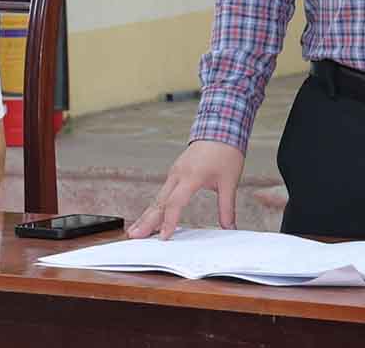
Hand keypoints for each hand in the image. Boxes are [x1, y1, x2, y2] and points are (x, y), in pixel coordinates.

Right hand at [130, 139, 244, 238]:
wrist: (221, 128)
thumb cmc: (226, 151)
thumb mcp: (230, 181)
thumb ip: (227, 207)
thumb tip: (230, 227)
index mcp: (192, 176)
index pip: (175, 202)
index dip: (169, 221)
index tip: (164, 236)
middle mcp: (178, 174)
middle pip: (159, 201)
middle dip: (146, 220)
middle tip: (134, 236)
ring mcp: (175, 172)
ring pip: (158, 197)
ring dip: (147, 214)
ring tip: (135, 230)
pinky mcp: (175, 172)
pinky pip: (162, 191)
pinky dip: (154, 206)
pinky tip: (150, 217)